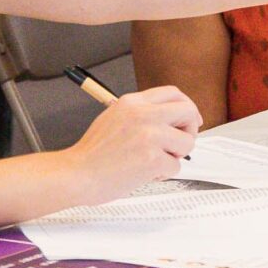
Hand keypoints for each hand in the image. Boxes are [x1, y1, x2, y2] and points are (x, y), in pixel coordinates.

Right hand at [68, 86, 200, 198]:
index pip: (173, 93)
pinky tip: (144, 174)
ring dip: (175, 156)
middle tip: (178, 145)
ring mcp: (149, 136)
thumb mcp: (113, 118)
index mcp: (132, 103)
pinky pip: (176, 167)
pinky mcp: (153, 158)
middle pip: (188, 111)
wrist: (77, 174)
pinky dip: (163, 174)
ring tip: (153, 162)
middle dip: (189, 130)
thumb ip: (140, 114)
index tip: (190, 119)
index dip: (187, 107)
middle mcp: (143, 115)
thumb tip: (170, 119)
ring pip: (187, 142)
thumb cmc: (92, 154)